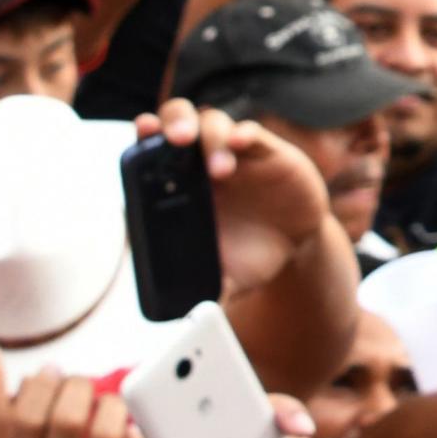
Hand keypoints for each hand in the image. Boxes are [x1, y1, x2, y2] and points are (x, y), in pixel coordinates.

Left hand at [134, 101, 329, 295]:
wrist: (295, 248)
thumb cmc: (249, 256)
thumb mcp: (226, 276)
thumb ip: (207, 289)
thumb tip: (188, 318)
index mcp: (182, 186)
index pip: (154, 150)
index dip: (145, 137)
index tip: (141, 132)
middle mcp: (203, 162)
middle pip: (180, 119)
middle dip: (174, 123)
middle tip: (177, 141)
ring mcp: (235, 154)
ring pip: (213, 122)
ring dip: (211, 138)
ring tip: (220, 171)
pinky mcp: (268, 152)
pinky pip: (251, 132)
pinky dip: (243, 134)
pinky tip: (240, 145)